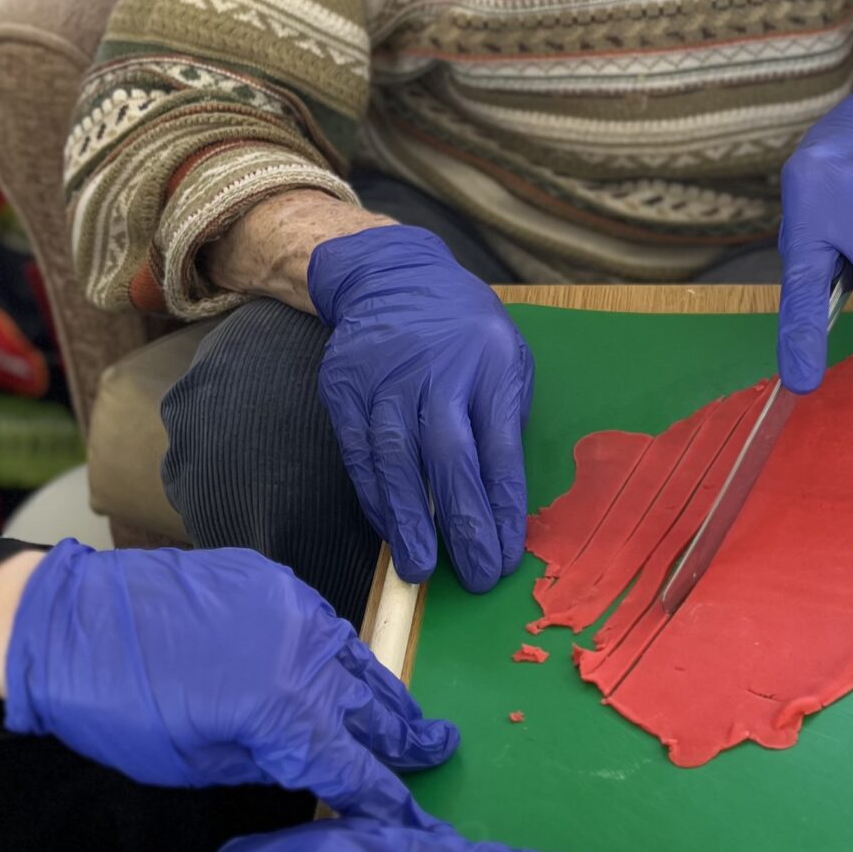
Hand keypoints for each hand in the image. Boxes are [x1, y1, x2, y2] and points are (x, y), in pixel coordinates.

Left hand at [4, 540, 454, 815]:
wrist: (66, 624)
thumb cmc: (116, 712)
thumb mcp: (192, 765)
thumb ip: (264, 766)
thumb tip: (309, 773)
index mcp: (281, 712)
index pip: (353, 766)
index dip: (385, 799)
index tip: (412, 821)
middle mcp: (302, 654)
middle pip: (371, 706)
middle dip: (406, 737)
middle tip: (440, 751)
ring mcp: (291, 608)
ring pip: (355, 657)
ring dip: (381, 692)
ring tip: (406, 716)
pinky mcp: (271, 579)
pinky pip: (321, 623)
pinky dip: (338, 652)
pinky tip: (343, 668)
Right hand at [307, 225, 533, 592]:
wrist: (392, 276)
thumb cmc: (465, 331)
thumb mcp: (507, 356)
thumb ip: (504, 418)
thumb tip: (501, 498)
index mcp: (490, 363)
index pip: (499, 448)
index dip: (502, 507)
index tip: (507, 555)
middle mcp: (437, 370)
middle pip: (448, 457)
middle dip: (462, 523)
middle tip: (473, 575)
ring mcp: (385, 378)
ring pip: (395, 459)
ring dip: (408, 520)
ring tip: (421, 568)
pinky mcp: (345, 388)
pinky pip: (359, 453)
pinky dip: (374, 496)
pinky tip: (389, 529)